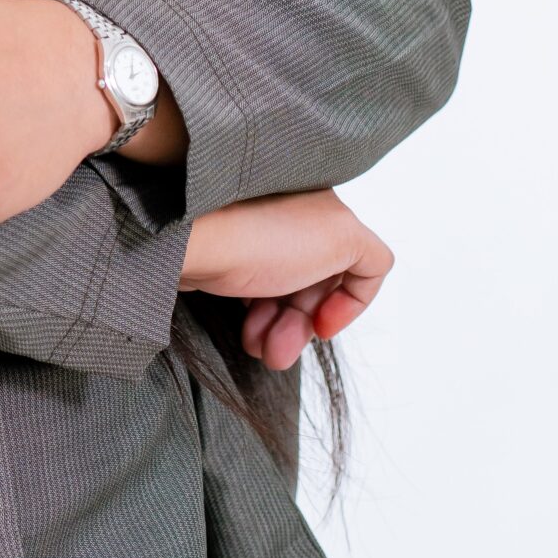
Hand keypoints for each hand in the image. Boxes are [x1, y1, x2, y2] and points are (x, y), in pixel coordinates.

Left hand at [179, 188, 393, 369]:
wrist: (186, 239)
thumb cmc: (262, 237)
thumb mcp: (341, 238)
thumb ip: (370, 255)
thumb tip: (361, 276)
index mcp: (325, 207)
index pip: (363, 262)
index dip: (352, 301)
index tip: (324, 324)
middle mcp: (295, 220)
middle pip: (322, 288)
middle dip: (305, 327)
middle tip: (282, 351)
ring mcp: (260, 240)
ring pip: (289, 298)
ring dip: (282, 333)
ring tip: (261, 350)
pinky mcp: (229, 257)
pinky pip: (258, 297)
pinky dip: (259, 322)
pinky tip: (249, 337)